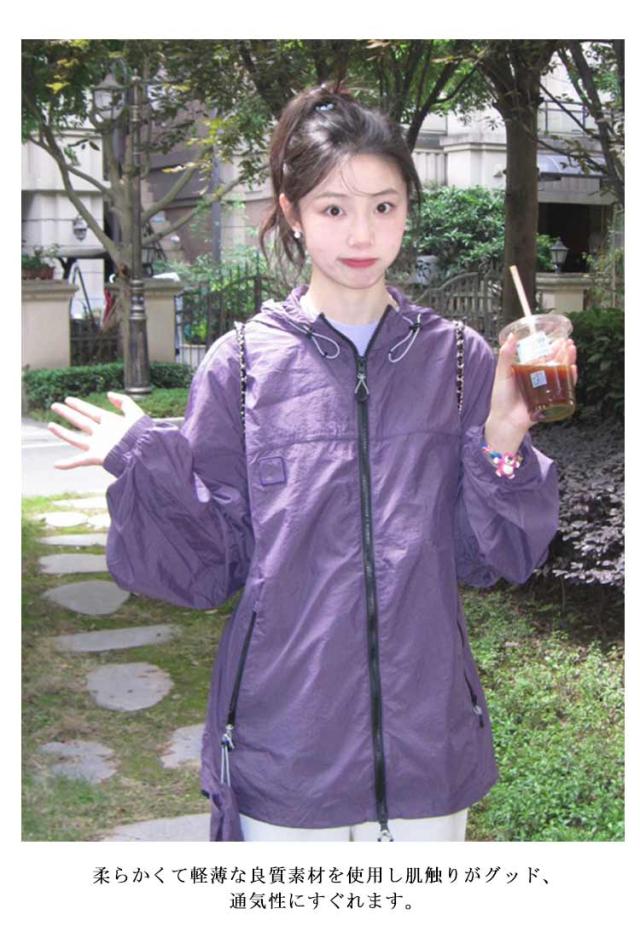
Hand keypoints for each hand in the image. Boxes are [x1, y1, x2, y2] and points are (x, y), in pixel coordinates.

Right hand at [48, 392, 145, 468]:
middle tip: (54, 406)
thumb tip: (108, 394)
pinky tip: (56, 465)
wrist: (144, 452)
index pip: (91, 411)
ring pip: (75, 438)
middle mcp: (102, 434)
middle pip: (80, 421)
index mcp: (110, 423)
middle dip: (67, 414)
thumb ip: (124, 401)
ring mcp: (98, 445)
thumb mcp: (135, 413)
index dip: (79, 405)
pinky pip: (79, 461)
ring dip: (62, 432)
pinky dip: (67, 464)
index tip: (68, 399)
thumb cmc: (142, 434)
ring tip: (50, 425)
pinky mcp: (96, 457)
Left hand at [484, 333, 577, 452]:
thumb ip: (506, 356)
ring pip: (561, 372)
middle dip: (563, 351)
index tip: (556, 337)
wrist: (505, 420)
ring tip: (572, 349)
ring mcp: (546, 389)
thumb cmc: (501, 399)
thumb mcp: (502, 374)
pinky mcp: (552, 399)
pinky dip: (570, 378)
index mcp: (527, 371)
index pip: (542, 356)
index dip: (550, 347)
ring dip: (568, 360)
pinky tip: (572, 369)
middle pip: (554, 362)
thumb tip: (511, 335)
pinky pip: (564, 388)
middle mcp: (538, 379)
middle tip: (568, 341)